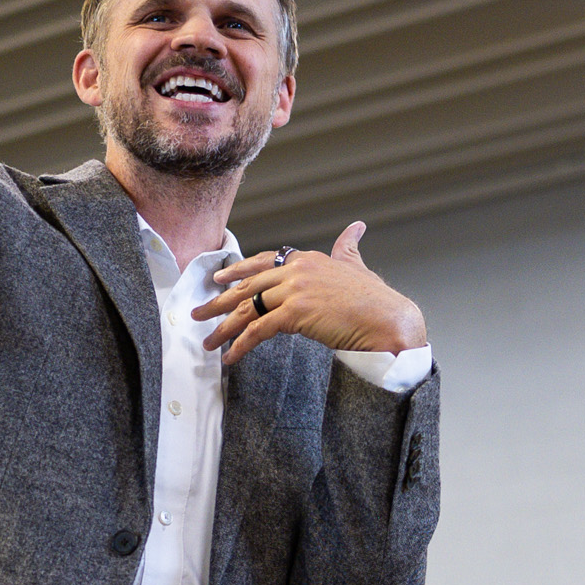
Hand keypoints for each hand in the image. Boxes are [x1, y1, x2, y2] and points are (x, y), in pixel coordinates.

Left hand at [195, 223, 425, 364]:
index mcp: (307, 259)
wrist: (388, 320)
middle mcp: (296, 270)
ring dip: (222, 328)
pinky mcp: (294, 314)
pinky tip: (230, 358)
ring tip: (205, 342)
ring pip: (247, 309)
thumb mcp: (357, 266)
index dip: (237, 271)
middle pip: (247, 286)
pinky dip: (241, 346)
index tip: (218, 279)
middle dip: (218, 301)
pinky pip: (258, 330)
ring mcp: (294, 291)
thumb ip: (348, 247)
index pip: (263, 262)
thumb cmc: (376, 300)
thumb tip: (356, 226)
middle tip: (197, 314)